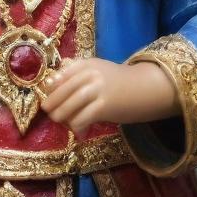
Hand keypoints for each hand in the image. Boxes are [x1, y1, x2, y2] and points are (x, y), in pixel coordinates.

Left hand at [40, 57, 178, 135]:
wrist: (147, 88)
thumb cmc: (121, 82)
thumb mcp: (99, 69)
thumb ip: (77, 71)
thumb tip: (53, 78)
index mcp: (86, 64)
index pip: (59, 76)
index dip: (50, 89)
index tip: (48, 97)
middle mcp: (89, 74)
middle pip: (59, 92)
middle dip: (52, 105)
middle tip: (51, 114)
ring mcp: (96, 90)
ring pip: (67, 107)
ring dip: (62, 118)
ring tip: (63, 123)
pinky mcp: (103, 106)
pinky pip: (80, 119)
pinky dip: (77, 128)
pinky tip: (80, 133)